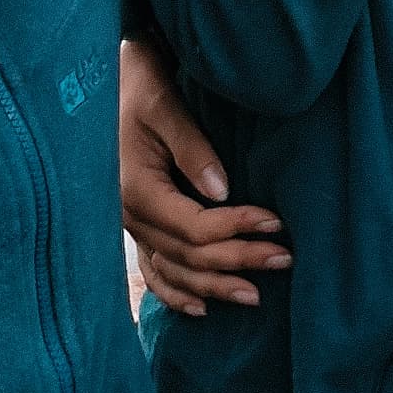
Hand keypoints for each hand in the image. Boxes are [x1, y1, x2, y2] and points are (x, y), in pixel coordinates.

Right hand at [118, 36, 288, 314]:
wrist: (109, 82)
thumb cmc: (140, 87)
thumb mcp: (165, 107)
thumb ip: (192, 148)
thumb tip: (221, 191)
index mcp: (136, 189)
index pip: (193, 226)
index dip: (236, 228)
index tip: (275, 222)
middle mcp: (129, 216)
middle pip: (189, 253)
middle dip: (238, 259)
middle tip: (283, 259)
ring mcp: (130, 226)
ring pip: (174, 270)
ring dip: (215, 286)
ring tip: (255, 295)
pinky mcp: (135, 226)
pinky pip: (153, 271)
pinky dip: (175, 293)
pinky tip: (201, 309)